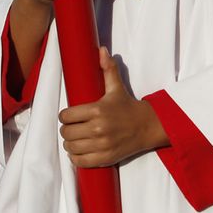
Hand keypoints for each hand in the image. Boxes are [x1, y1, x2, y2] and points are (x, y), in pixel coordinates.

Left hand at [58, 47, 168, 167]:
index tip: (70, 115)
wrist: (148, 126)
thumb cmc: (128, 107)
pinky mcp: (105, 157)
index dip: (65, 115)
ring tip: (76, 138)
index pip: (66, 115)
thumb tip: (102, 50)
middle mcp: (99, 128)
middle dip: (67, 129)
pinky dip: (76, 157)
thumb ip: (108, 69)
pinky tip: (80, 150)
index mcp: (97, 110)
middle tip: (73, 127)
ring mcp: (102, 145)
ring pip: (71, 147)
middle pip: (67, 132)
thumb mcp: (117, 88)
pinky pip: (80, 161)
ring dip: (70, 143)